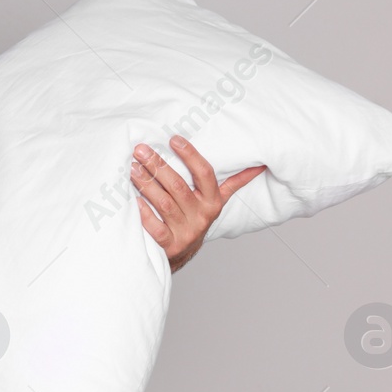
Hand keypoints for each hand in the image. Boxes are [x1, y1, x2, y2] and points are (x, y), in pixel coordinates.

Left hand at [129, 136, 265, 272]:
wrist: (182, 252)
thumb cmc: (196, 218)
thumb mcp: (216, 201)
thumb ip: (234, 182)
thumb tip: (259, 165)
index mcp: (213, 201)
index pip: (205, 174)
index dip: (190, 155)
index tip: (174, 139)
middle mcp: (201, 216)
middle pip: (179, 187)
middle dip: (159, 166)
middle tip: (141, 150)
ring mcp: (185, 231)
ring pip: (165, 204)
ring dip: (147, 184)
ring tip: (133, 168)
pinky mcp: (169, 245)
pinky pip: (156, 228)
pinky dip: (145, 214)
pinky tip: (134, 200)